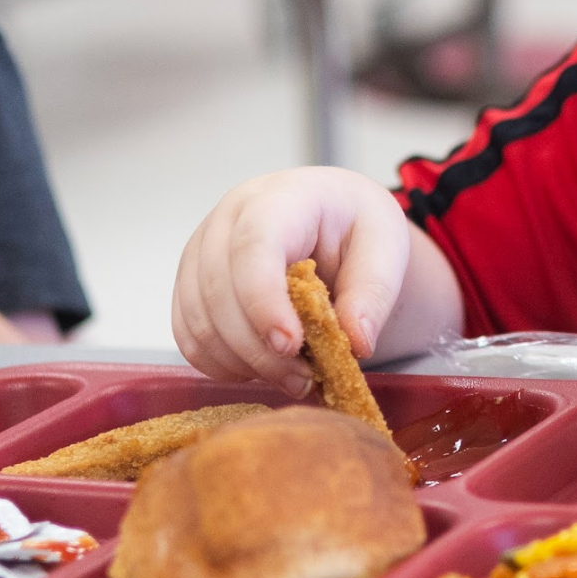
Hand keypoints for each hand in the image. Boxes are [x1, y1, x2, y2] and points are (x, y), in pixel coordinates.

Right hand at [171, 167, 424, 393]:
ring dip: (242, 362)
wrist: (335, 218)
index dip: (264, 300)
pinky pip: (189, 337)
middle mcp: (228, 220)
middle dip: (259, 349)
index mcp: (280, 199)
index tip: (290, 344)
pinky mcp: (191, 285)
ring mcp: (202, 252)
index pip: (253, 246)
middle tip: (306, 377)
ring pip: (199, 321)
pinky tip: (261, 368)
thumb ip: (374, 293)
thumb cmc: (356, 226)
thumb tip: (356, 341)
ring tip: (293, 375)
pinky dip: (221, 364)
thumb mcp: (387, 248)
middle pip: (218, 291)